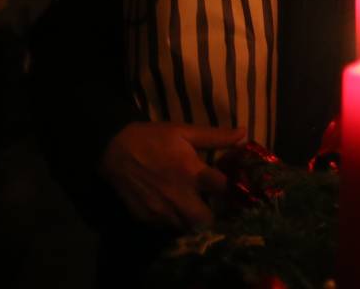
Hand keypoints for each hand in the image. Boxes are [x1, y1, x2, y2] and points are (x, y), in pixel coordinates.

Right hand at [99, 121, 244, 229]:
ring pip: (186, 227)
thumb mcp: (186, 131)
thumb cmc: (153, 138)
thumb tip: (245, 134)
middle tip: (217, 207)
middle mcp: (178, 195)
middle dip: (215, 216)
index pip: (223, 189)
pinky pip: (166, 227)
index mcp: (191, 172)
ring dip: (194, 221)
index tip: (239, 190)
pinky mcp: (145, 218)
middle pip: (205, 220)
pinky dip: (175, 221)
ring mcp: (160, 210)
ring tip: (197, 208)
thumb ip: (216, 136)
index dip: (234, 191)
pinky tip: (177, 209)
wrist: (115, 149)